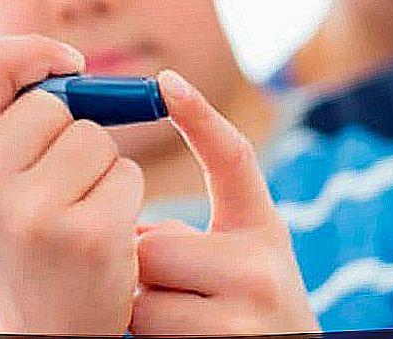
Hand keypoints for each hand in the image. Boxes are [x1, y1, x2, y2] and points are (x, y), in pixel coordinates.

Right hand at [0, 35, 145, 334]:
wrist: (43, 330)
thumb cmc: (20, 242)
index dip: (35, 51)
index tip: (67, 64)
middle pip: (57, 104)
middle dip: (73, 131)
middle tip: (57, 184)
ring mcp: (31, 213)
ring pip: (97, 139)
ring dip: (102, 168)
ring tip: (76, 211)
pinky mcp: (87, 236)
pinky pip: (128, 175)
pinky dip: (124, 198)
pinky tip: (100, 235)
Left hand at [130, 70, 320, 336]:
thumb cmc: (245, 315)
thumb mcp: (240, 265)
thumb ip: (191, 239)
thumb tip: (128, 226)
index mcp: (264, 231)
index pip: (235, 160)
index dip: (200, 117)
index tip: (167, 80)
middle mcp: (264, 266)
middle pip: (157, 245)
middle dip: (143, 266)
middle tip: (168, 289)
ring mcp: (247, 313)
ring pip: (143, 292)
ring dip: (140, 306)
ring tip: (178, 321)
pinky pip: (146, 331)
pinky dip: (143, 336)